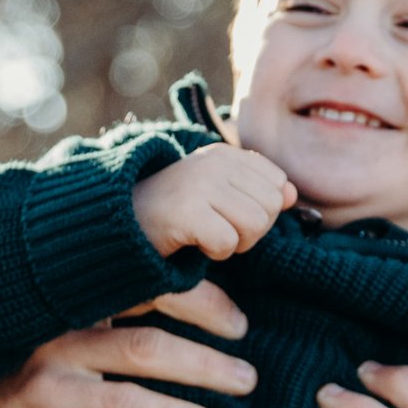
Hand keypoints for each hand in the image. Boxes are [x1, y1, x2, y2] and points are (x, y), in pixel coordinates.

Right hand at [0, 283, 253, 407]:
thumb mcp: (65, 364)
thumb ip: (112, 340)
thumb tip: (194, 340)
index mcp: (70, 297)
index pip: (144, 274)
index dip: (198, 292)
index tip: (239, 321)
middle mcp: (59, 314)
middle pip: (151, 300)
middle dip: (209, 319)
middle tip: (250, 351)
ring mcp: (47, 353)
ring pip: (143, 349)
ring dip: (203, 368)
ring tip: (242, 385)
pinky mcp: (40, 398)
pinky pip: (119, 402)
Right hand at [134, 142, 296, 261]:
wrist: (115, 224)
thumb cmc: (171, 216)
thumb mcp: (217, 197)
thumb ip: (256, 192)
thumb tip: (292, 193)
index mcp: (224, 155)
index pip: (277, 183)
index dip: (259, 209)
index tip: (226, 213)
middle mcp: (214, 162)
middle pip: (270, 206)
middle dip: (250, 230)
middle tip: (215, 229)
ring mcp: (199, 184)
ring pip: (256, 224)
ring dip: (234, 243)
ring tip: (204, 235)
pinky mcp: (186, 210)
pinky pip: (228, 241)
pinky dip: (214, 252)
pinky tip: (192, 243)